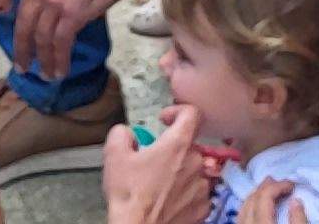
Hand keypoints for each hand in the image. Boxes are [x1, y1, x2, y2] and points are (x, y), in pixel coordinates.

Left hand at [11, 0, 150, 81]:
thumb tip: (58, 10)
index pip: (21, 13)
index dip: (19, 34)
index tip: (19, 47)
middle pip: (27, 28)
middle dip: (24, 52)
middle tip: (23, 69)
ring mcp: (57, 5)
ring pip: (43, 39)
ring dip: (44, 61)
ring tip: (47, 75)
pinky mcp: (74, 15)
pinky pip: (61, 43)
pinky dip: (60, 59)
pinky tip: (62, 70)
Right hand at [101, 108, 216, 223]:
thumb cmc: (128, 193)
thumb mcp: (114, 157)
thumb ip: (121, 134)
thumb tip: (128, 133)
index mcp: (178, 145)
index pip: (192, 113)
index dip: (178, 111)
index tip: (164, 121)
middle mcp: (197, 162)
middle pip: (190, 145)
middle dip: (173, 150)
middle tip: (153, 162)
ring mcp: (203, 187)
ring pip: (195, 170)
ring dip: (180, 172)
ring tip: (161, 185)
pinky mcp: (204, 208)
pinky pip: (198, 193)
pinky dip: (186, 193)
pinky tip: (169, 200)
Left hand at [244, 179, 300, 223]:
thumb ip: (298, 220)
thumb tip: (296, 201)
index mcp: (262, 223)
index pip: (265, 196)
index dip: (279, 186)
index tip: (292, 185)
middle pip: (252, 198)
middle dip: (266, 186)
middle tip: (280, 182)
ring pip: (244, 206)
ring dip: (256, 194)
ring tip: (268, 189)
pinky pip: (242, 215)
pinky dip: (249, 205)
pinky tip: (257, 205)